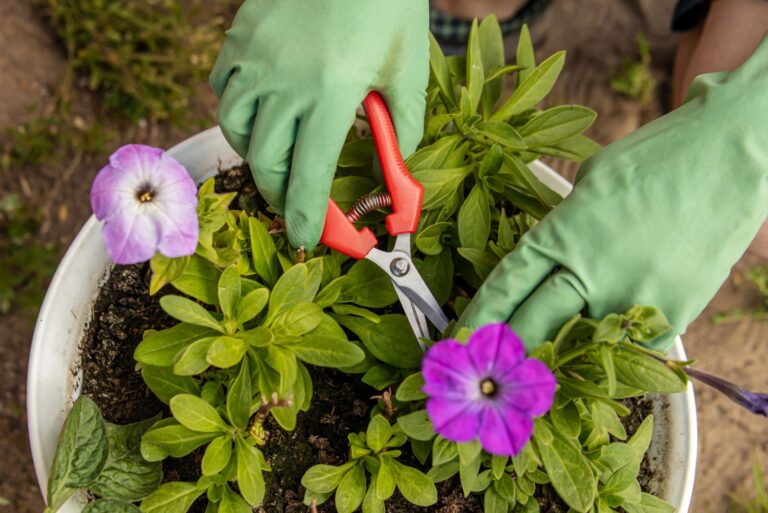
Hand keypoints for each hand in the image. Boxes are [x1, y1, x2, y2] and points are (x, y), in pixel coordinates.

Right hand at [211, 0, 429, 248]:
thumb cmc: (388, 4)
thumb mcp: (407, 68)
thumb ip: (400, 128)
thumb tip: (389, 171)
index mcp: (330, 93)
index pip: (308, 176)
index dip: (304, 216)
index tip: (305, 237)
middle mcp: (284, 81)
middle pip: (266, 163)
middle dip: (279, 194)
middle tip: (295, 202)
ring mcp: (255, 57)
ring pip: (235, 129)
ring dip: (256, 155)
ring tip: (280, 158)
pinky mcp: (241, 36)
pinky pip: (223, 88)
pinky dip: (238, 111)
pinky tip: (262, 110)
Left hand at [459, 37, 767, 350]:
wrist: (734, 156)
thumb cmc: (657, 159)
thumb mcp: (590, 184)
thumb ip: (565, 225)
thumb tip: (549, 258)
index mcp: (563, 234)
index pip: (506, 287)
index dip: (479, 318)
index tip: (460, 341)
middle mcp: (592, 272)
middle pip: (532, 326)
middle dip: (506, 350)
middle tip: (486, 368)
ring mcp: (632, 298)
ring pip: (579, 346)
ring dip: (556, 357)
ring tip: (536, 370)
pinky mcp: (671, 314)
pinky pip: (629, 346)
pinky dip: (612, 350)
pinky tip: (596, 352)